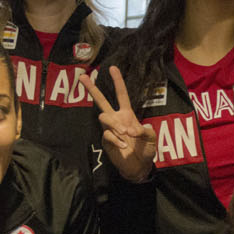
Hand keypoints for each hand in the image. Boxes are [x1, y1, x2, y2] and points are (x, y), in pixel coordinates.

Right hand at [80, 66, 155, 181]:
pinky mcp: (106, 141)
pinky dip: (116, 140)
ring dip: (114, 123)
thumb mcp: (151, 137)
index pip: (121, 95)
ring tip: (124, 133)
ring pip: (103, 117)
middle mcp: (116, 119)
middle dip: (92, 89)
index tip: (112, 68)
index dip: (118, 82)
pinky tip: (124, 146)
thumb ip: (145, 131)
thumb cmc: (146, 149)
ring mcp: (110, 130)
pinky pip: (107, 135)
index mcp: (127, 114)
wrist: (139, 166)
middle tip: (82, 76)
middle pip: (101, 101)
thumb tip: (131, 129)